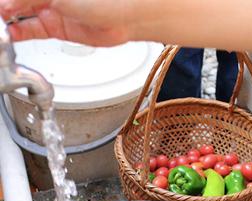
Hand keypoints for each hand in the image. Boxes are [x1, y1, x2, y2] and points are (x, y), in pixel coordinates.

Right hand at [0, 0, 132, 45]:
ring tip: (2, 30)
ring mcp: (51, 10)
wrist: (126, 15)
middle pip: (16, 2)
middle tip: (0, 18)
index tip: (0, 9)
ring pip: (20, 15)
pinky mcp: (57, 28)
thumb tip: (6, 6)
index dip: (6, 1)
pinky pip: (32, 30)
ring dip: (7, 22)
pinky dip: (19, 33)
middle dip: (5, 9)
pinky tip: (10, 34)